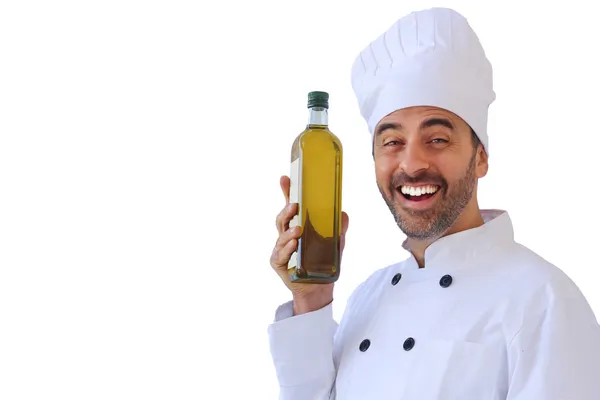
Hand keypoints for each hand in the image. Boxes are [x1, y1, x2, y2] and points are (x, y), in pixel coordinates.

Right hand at [270, 175, 348, 314]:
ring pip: (281, 236)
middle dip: (286, 210)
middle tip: (295, 205)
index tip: (286, 178)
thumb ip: (338, 229)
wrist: (318, 289)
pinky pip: (280, 255)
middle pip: (282, 218)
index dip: (287, 192)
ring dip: (288, 231)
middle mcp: (286, 235)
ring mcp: (281, 249)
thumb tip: (344, 213)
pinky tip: (293, 246)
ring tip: (298, 228)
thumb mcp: (335, 243)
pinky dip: (287, 249)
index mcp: (297, 226)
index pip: (291, 206)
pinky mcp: (279, 264)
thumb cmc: (322, 263)